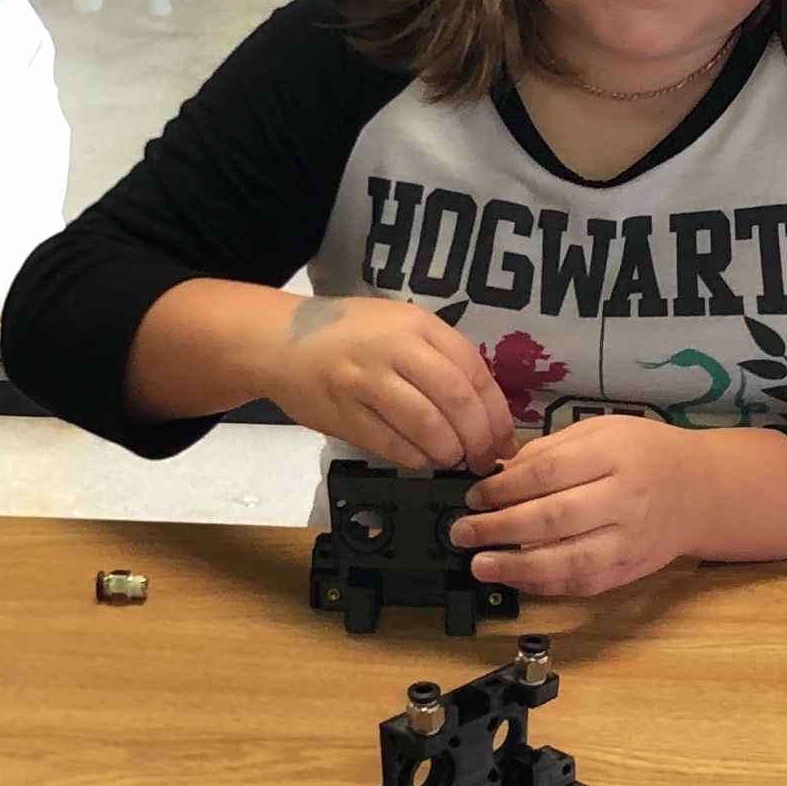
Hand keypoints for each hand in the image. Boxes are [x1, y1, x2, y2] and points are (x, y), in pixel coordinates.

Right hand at [264, 296, 514, 470]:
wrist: (280, 341)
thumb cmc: (350, 335)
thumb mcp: (400, 327)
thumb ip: (441, 360)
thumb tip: (487, 413)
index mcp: (418, 325)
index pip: (474, 372)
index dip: (496, 413)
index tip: (506, 441)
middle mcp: (395, 350)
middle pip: (456, 402)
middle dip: (479, 439)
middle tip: (484, 460)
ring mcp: (367, 383)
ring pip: (428, 428)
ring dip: (449, 452)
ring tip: (452, 459)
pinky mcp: (345, 415)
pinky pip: (393, 446)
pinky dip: (416, 459)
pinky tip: (422, 459)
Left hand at [461, 417, 765, 597]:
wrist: (698, 491)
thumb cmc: (642, 453)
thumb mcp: (600, 431)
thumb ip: (549, 451)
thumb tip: (497, 474)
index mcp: (613, 456)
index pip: (548, 474)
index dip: (504, 488)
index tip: (474, 495)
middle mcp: (623, 501)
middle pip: (552, 519)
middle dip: (499, 529)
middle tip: (462, 532)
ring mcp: (628, 542)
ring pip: (567, 561)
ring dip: (516, 567)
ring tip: (480, 565)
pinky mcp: (628, 571)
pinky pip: (581, 584)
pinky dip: (544, 585)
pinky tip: (516, 579)